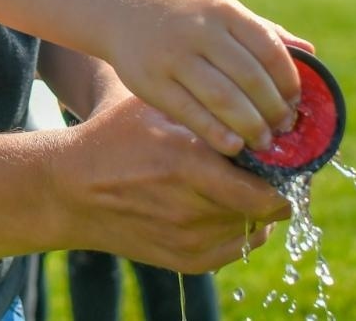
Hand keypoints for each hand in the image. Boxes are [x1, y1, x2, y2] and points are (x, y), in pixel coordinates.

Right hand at [51, 95, 290, 272]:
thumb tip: (251, 95)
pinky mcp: (186, 261)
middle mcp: (192, 209)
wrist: (69, 190)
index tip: (284, 158)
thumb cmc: (111, 139)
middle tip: (273, 169)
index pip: (267, 189)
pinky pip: (238, 247)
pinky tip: (229, 206)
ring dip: (257, 208)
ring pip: (254, 228)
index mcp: (187, 164)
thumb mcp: (152, 107)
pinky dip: (242, 228)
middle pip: (266, 209)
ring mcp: (189, 240)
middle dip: (274, 188)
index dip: (285, 175)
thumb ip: (200, 105)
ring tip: (246, 183)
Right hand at [101, 0, 303, 156]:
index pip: (269, 48)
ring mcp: (172, 56)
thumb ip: (263, 31)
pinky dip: (217, 133)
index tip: (296, 101)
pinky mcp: (152, 81)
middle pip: (249, 77)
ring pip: (223, 98)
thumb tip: (310, 53)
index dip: (288, 80)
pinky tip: (234, 146)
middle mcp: (198, 30)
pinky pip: (191, 113)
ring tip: (263, 141)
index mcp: (222, 10)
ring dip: (250, 125)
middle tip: (284, 127)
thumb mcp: (221, 11)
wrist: (122, 10)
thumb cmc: (183, 15)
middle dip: (273, 108)